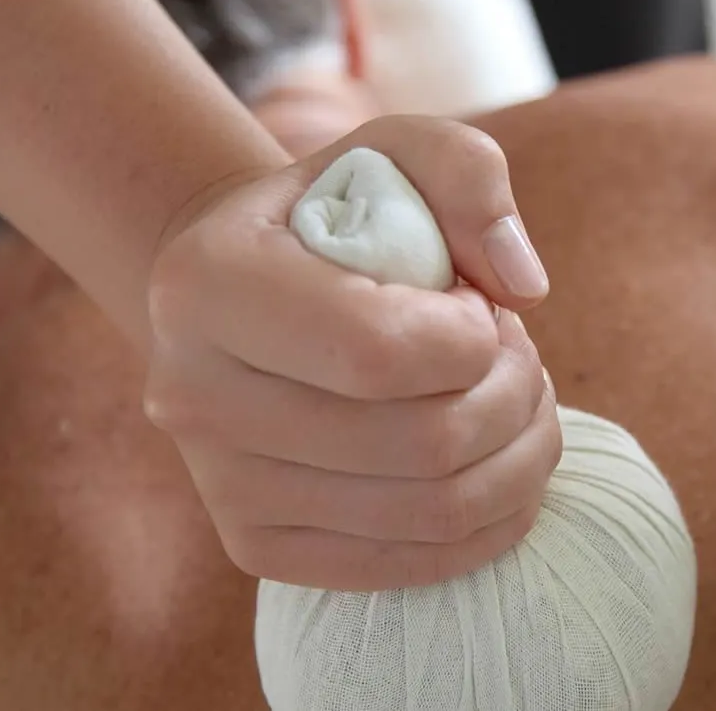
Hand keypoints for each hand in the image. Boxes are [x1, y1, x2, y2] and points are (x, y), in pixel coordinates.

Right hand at [143, 115, 560, 588]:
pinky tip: (500, 463)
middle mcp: (191, 393)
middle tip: (516, 355)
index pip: (377, 351)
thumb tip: (524, 286)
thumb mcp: (398, 150)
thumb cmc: (333, 213)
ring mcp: (219, 484)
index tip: (475, 304)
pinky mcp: (254, 546)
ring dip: (519, 458)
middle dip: (512, 395)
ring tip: (516, 401)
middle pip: (421, 443)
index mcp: (207, 283)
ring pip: (432, 511)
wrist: (240, 292)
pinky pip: (409, 565)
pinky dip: (492, 522)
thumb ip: (471, 176)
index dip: (471, 337)